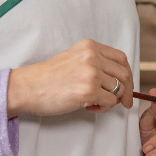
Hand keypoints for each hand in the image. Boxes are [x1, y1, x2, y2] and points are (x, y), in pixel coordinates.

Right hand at [7, 40, 132, 116]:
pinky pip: (110, 102)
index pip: (121, 59)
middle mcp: (92, 57)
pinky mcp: (88, 90)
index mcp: (90, 46)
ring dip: (112, 100)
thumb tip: (120, 80)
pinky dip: (104, 108)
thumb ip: (96, 62)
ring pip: (119, 89)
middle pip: (124, 74)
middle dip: (127, 91)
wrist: (28, 87)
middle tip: (123, 103)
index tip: (126, 86)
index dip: (127, 74)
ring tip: (96, 103)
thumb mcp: (75, 59)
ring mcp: (91, 73)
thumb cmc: (49, 77)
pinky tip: (90, 107)